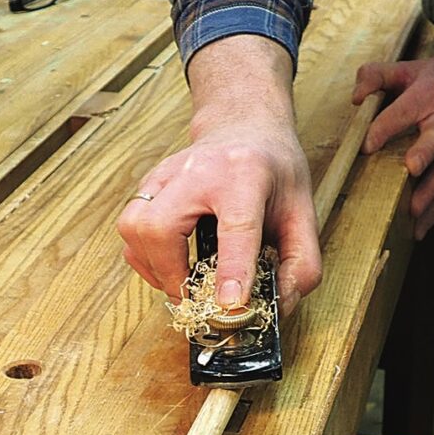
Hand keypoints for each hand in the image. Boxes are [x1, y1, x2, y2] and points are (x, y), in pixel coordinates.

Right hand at [117, 36, 321, 314]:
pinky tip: (168, 265)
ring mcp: (166, 172)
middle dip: (171, 273)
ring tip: (181, 283)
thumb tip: (277, 309)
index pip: (236, 226)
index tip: (229, 304)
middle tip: (194, 298)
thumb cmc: (274, 171)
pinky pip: (129, 227)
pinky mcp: (148, 182)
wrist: (245, 126)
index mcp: (246, 173)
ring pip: (134, 227)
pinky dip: (143, 256)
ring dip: (152, 267)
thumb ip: (301, 265)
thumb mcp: (304, 213)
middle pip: (161, 226)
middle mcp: (198, 169)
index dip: (231, 269)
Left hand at [352, 38, 433, 238]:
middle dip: (425, 154)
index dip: (386, 127)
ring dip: (430, 194)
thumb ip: (377, 75)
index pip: (405, 111)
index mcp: (429, 95)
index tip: (367, 145)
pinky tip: (418, 231)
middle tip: (411, 169)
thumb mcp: (409, 67)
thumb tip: (356, 99)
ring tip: (412, 213)